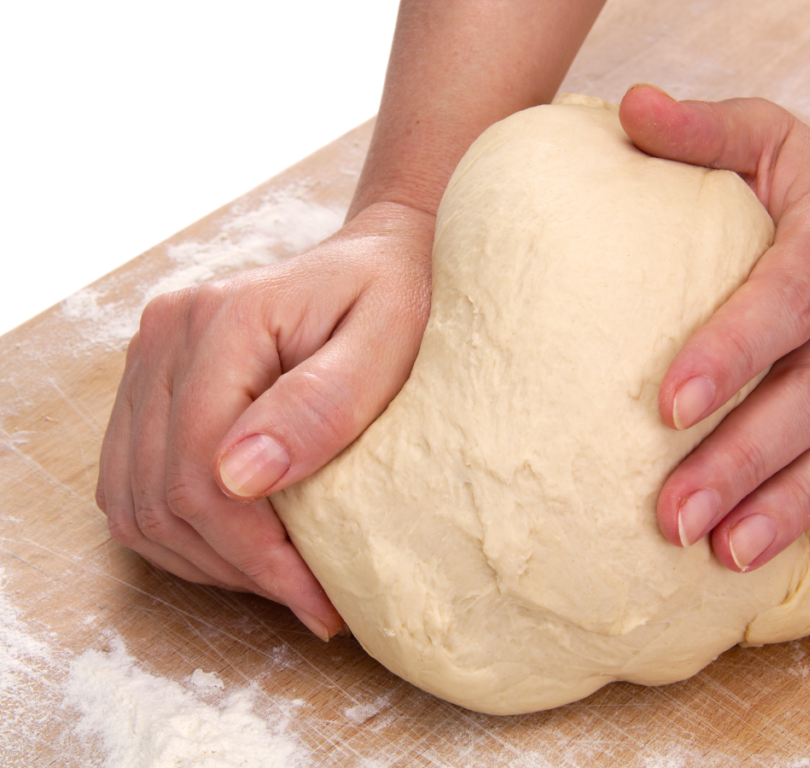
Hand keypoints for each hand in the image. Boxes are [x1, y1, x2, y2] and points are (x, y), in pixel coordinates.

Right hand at [96, 201, 433, 636]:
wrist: (375, 262)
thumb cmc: (394, 297)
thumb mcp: (385, 341)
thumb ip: (322, 403)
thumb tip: (238, 479)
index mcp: (221, 321)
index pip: (203, 469)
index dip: (257, 554)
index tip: (320, 600)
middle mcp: (165, 337)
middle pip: (162, 495)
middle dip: (236, 567)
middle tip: (309, 599)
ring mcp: (148, 361)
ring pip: (136, 503)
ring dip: (204, 560)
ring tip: (280, 580)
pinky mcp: (150, 386)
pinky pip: (133, 487)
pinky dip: (180, 535)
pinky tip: (240, 548)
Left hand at [619, 85, 809, 580]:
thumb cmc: (805, 190)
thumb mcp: (763, 136)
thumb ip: (701, 130)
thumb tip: (629, 107)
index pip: (785, 299)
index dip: (731, 352)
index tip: (666, 405)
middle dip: (744, 460)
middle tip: (673, 518)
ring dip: (795, 505)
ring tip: (726, 554)